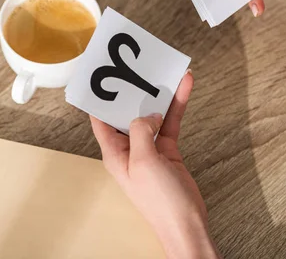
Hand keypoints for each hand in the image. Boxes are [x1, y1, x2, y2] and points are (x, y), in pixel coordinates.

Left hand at [90, 72, 218, 258]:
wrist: (186, 221)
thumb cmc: (159, 200)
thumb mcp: (144, 161)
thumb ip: (141, 131)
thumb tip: (148, 113)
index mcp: (114, 152)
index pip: (100, 119)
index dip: (99, 98)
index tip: (101, 75)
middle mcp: (129, 147)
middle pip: (128, 111)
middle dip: (135, 89)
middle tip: (141, 65)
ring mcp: (149, 147)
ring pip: (153, 112)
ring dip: (161, 93)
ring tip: (168, 71)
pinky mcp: (167, 148)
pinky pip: (171, 120)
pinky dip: (177, 104)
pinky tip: (184, 88)